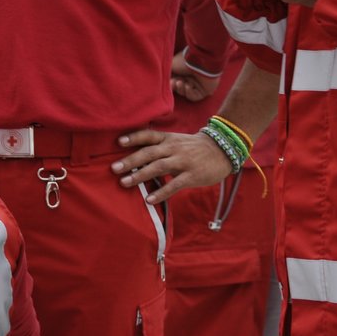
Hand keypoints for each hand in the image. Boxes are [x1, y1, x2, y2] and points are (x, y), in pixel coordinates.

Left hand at [112, 128, 233, 203]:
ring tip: (124, 183)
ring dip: (140, 175)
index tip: (118, 142)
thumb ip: (159, 146)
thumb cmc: (194, 147)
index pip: (149, 135)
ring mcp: (183, 161)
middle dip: (130, 160)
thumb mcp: (177, 141)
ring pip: (158, 167)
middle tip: (114, 168)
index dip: (134, 137)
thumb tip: (136, 155)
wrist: (222, 150)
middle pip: (148, 153)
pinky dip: (161, 192)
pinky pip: (174, 185)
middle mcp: (173, 148)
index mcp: (169, 139)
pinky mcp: (192, 175)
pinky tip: (149, 200)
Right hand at [170, 51, 220, 101]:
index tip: (169, 82)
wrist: (199, 60)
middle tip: (174, 83)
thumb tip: (163, 82)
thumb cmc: (184, 61)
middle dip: (176, 87)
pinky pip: (195, 97)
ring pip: (186, 93)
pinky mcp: (205, 90)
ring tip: (181, 82)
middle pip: (180, 89)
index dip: (171, 84)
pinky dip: (190, 93)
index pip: (175, 82)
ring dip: (182, 89)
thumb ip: (166, 74)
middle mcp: (190, 78)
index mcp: (183, 71)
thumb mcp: (170, 65)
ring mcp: (198, 84)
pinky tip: (188, 86)